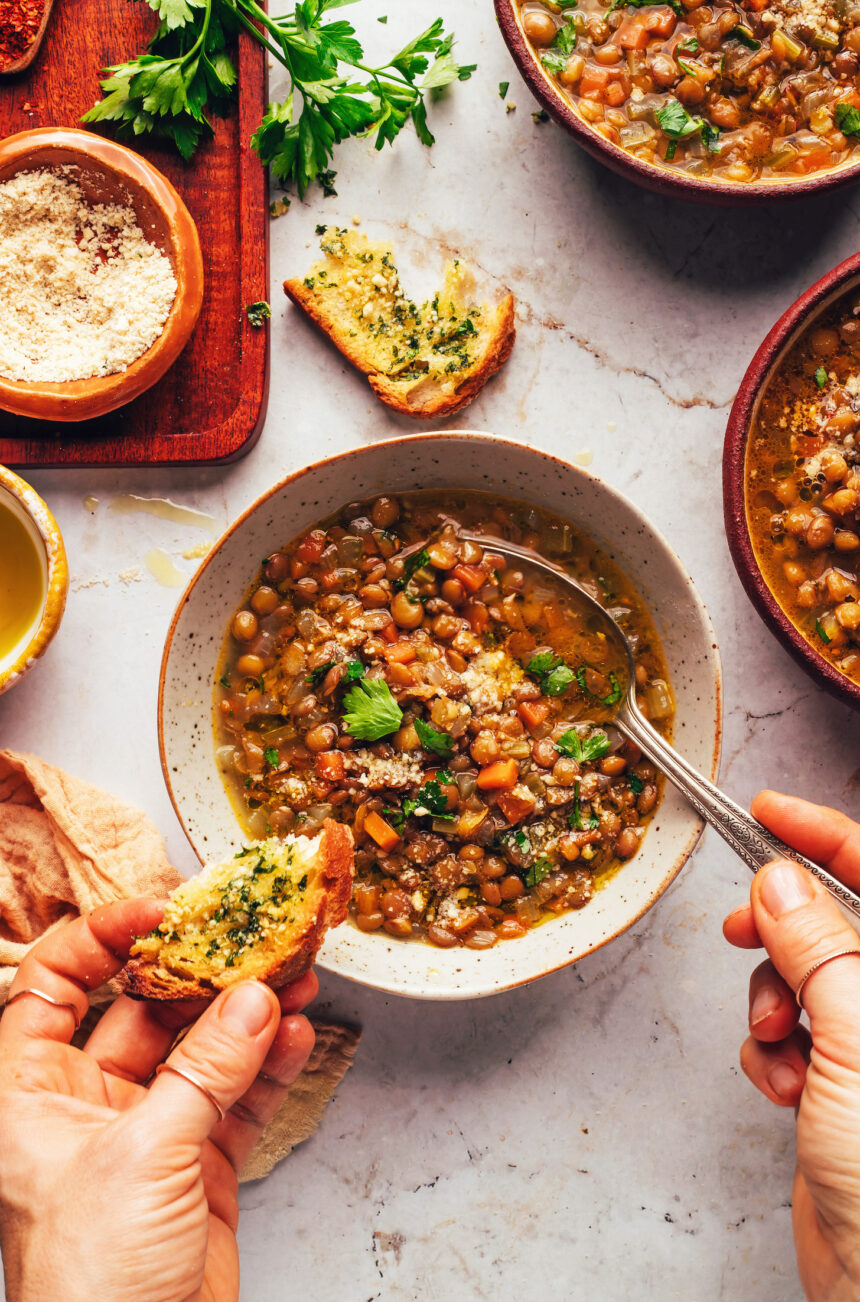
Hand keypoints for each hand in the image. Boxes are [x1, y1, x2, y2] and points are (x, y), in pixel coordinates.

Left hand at [0, 899, 315, 1301]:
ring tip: (293, 980)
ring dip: (246, 1017)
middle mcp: (84, 1103)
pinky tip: (298, 1037)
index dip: (102, 936)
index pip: (54, 982)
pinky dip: (267, 1067)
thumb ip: (206, 1069)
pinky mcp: (194, 1166)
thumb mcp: (146, 1154)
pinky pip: (234, 1097)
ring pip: (197, 1051)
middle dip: (200, 973)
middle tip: (251, 940)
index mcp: (31, 1092)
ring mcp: (144, 1133)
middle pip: (142, 1008)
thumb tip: (253, 1000)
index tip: (164, 910)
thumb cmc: (88, 1281)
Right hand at [723, 791, 859, 1301]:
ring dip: (771, 1003)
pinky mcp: (839, 1079)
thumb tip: (784, 878)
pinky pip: (786, 1030)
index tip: (767, 810)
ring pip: (801, 975)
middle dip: (782, 929)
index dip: (823, 833)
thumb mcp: (856, 1038)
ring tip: (777, 1044)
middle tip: (739, 928)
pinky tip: (780, 1086)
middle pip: (834, 922)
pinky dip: (768, 1051)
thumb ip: (820, 946)